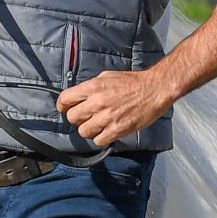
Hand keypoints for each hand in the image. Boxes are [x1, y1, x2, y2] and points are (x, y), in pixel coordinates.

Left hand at [55, 69, 176, 147]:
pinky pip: (98, 140)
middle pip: (72, 117)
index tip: (65, 108)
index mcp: (93, 87)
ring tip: (97, 125)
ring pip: (83, 131)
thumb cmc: (133, 82)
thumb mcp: (107, 76)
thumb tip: (78, 95)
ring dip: (88, 129)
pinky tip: (106, 131)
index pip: (65, 99)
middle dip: (76, 118)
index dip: (62, 106)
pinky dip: (100, 138)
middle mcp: (97, 102)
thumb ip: (91, 87)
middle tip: (84, 117)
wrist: (154, 89)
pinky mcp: (117, 129)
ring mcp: (107, 117)